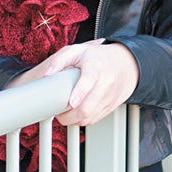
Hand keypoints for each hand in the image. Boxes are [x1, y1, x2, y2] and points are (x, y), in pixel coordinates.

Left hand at [6, 40, 139, 125]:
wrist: (125, 63)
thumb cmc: (98, 57)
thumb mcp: (77, 51)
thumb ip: (60, 61)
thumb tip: (47, 75)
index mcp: (96, 66)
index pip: (89, 81)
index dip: (80, 93)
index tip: (71, 102)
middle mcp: (105, 83)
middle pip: (88, 107)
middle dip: (69, 115)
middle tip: (58, 111)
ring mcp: (108, 97)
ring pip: (89, 117)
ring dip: (73, 119)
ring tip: (65, 111)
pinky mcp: (109, 107)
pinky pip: (93, 120)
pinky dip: (82, 120)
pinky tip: (76, 112)